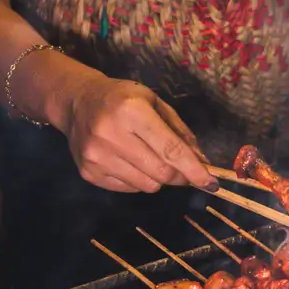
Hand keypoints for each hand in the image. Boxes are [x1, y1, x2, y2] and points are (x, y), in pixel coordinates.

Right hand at [62, 76, 218, 193]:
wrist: (77, 102)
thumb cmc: (123, 99)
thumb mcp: (155, 103)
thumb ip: (180, 132)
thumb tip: (201, 162)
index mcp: (132, 111)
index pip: (170, 150)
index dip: (194, 170)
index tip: (211, 183)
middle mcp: (111, 134)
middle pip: (161, 172)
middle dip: (180, 176)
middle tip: (184, 171)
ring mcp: (96, 156)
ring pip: (146, 186)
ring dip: (158, 179)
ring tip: (151, 159)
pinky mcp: (88, 172)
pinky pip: (128, 189)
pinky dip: (139, 181)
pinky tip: (131, 162)